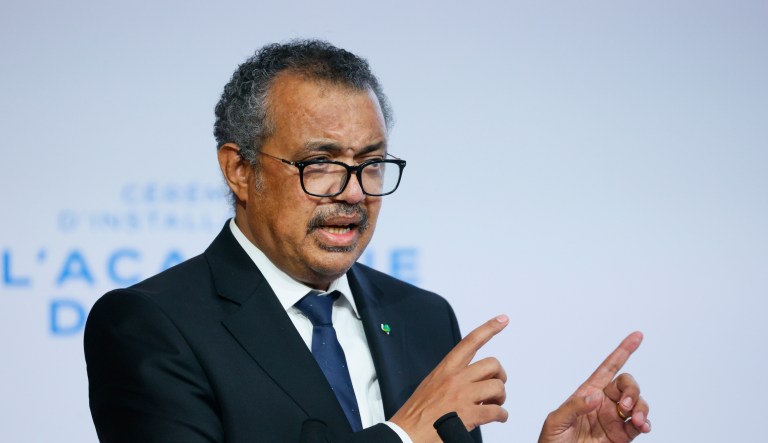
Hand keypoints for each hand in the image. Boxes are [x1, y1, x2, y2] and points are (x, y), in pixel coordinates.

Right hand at [391, 315, 509, 441]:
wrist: (406, 433)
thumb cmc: (417, 412)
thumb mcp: (431, 384)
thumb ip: (450, 377)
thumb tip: (471, 380)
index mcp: (445, 368)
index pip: (470, 341)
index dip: (489, 328)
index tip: (503, 319)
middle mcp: (455, 378)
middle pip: (492, 364)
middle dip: (500, 376)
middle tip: (496, 387)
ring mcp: (462, 396)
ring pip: (497, 387)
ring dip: (501, 397)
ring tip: (495, 405)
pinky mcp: (469, 415)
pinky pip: (496, 411)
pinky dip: (502, 415)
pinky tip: (498, 418)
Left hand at [538, 332, 650, 442]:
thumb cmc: (552, 442)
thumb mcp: (556, 421)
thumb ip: (574, 407)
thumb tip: (596, 397)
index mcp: (587, 393)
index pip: (608, 368)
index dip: (622, 351)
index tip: (637, 336)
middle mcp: (604, 403)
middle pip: (627, 385)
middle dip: (632, 390)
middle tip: (625, 406)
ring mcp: (614, 419)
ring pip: (637, 404)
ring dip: (641, 408)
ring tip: (636, 421)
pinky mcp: (622, 436)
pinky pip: (639, 425)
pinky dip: (646, 423)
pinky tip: (643, 426)